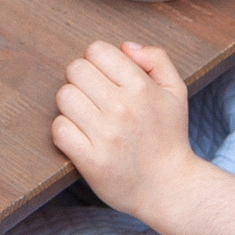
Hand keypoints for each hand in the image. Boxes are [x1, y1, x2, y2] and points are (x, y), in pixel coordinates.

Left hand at [52, 40, 197, 217]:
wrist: (169, 187)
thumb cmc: (169, 137)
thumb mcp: (176, 92)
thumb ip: (157, 59)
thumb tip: (125, 46)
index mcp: (142, 87)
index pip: (96, 50)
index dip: (96, 61)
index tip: (104, 78)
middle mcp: (123, 108)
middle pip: (75, 69)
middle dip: (81, 80)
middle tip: (94, 98)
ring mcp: (106, 135)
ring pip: (64, 96)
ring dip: (71, 105)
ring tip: (87, 117)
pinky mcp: (91, 160)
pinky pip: (59, 129)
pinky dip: (65, 131)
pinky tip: (80, 136)